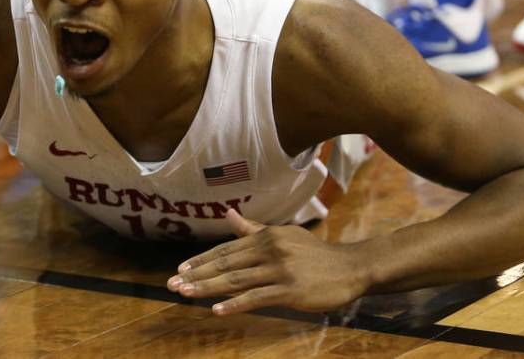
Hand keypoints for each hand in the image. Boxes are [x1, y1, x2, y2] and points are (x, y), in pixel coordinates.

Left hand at [166, 209, 368, 314]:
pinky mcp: (290, 289)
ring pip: (236, 280)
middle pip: (226, 263)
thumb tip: (229, 215)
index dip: (202, 260)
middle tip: (173, 284)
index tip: (181, 270)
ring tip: (186, 294)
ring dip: (208, 288)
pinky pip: (256, 297)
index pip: (226, 249)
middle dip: (197, 274)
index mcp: (265, 236)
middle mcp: (269, 249)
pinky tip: (217, 309)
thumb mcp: (283, 236)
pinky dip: (235, 303)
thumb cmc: (314, 254)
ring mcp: (279, 269)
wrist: (349, 268)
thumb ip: (253, 230)